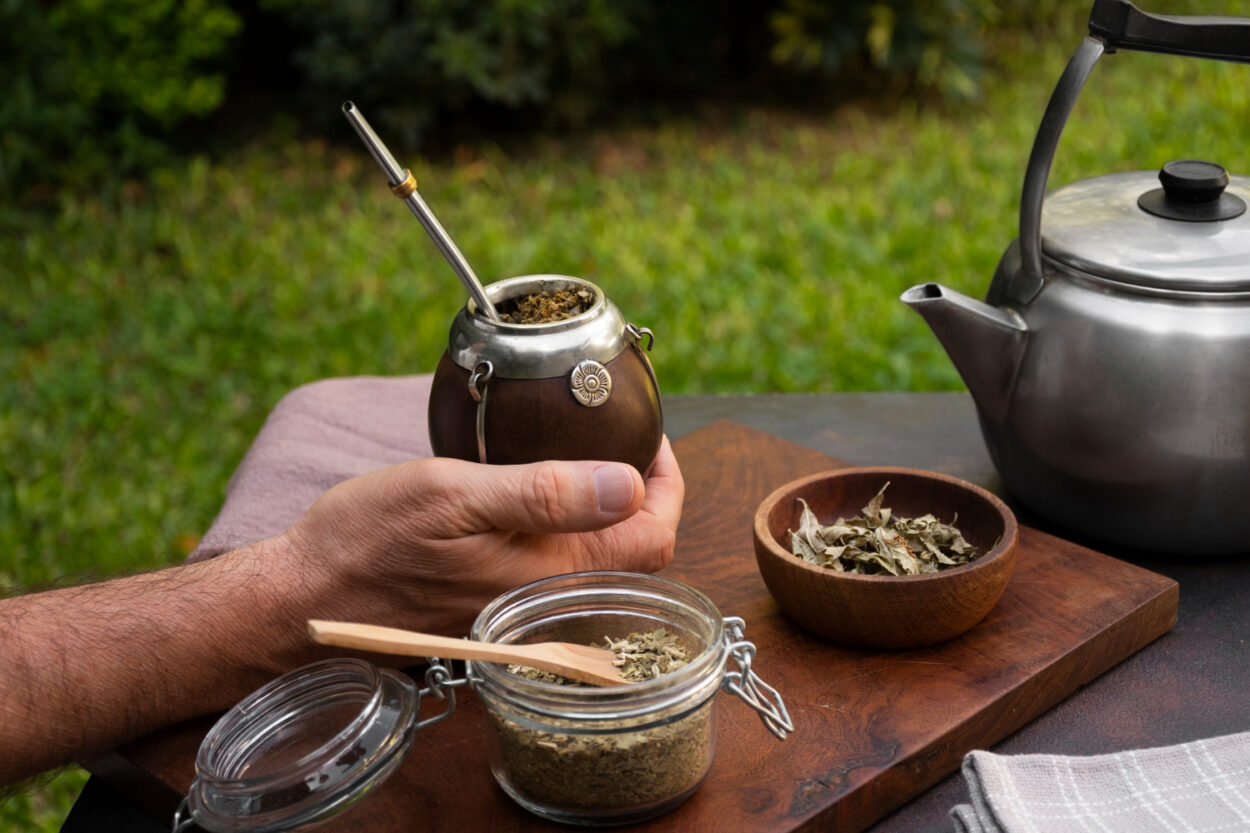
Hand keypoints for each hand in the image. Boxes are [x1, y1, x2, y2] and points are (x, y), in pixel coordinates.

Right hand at [283, 436, 684, 634]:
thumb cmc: (367, 541)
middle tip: (628, 440)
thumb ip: (542, 492)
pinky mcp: (496, 604)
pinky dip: (571, 525)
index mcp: (549, 573)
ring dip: (611, 510)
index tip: (651, 437)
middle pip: (636, 552)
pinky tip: (543, 491)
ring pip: (600, 560)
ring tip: (593, 456)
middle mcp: (546, 600)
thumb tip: (629, 484)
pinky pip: (558, 565)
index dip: (668, 484)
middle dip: (647, 495)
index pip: (653, 537)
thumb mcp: (452, 496)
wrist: (304, 597)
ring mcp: (522, 607)